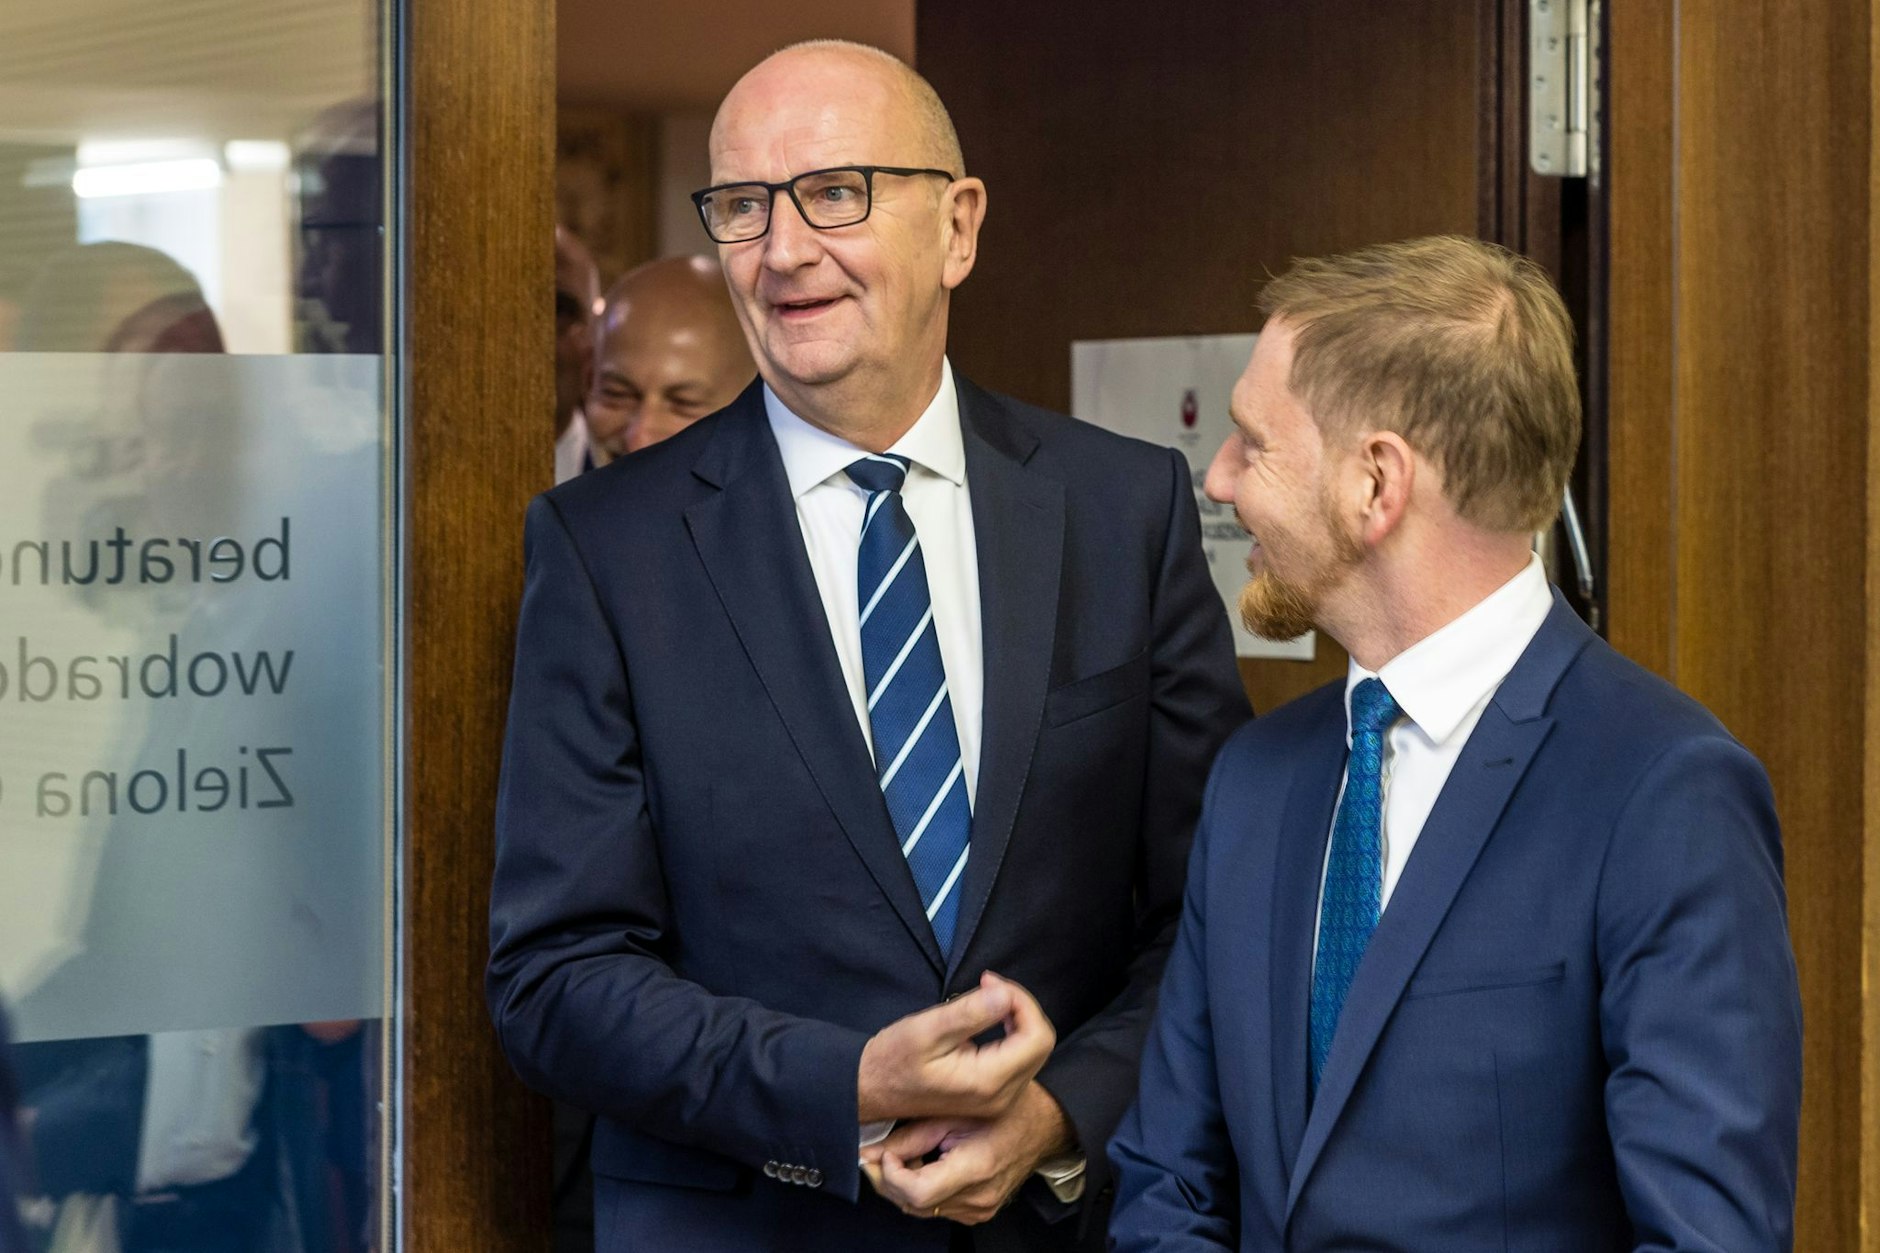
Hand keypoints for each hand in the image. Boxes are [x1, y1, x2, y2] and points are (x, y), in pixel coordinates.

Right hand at [856, 971, 1054, 1123]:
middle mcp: (1001, 1097)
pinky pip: (1018, 1059)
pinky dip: (1009, 1032)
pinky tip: (984, 1018)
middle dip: (1020, 1006)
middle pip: (1040, 1043)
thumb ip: (968, 1014)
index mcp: (988, 1082)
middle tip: (986, 985)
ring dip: (1016, 1018)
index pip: (1036, 1036)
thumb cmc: (891, 1061)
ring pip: (1032, 1050)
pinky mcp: (992, 1096)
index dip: (1022, 1001)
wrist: (869, 1091)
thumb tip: (1006, 995)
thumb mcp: (926, 1030)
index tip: (989, 982)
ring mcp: (998, 1100)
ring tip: (983, 997)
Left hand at [861, 1081, 1074, 1224]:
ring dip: (903, 1186)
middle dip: (888, 1181)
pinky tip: (923, 1167)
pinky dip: (922, 1192)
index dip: (891, 1175)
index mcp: (976, 1168)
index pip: (917, 1192)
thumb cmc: (1006, 1109)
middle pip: (913, 1206)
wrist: (1044, 1124)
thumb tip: (871, 1152)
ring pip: (922, 1210)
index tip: (884, 1153)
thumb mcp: (954, 1111)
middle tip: (877, 1155)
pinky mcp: (980, 1211)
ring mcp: (981, 1208)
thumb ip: (910, 1136)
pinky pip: (938, 1209)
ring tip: (900, 1156)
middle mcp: (979, 1196)